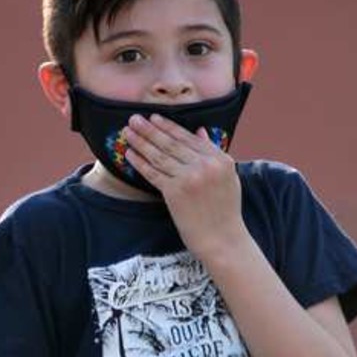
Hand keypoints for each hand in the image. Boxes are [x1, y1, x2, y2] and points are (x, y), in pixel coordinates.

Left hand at [122, 113, 251, 260]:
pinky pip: (153, 173)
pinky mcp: (175, 192)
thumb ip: (214, 152)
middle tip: (134, 118)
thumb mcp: (228, 177)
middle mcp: (205, 165)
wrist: (222, 239)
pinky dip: (140, 163)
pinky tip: (129, 154)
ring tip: (128, 132)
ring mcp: (189, 178)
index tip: (155, 117)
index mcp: (220, 159)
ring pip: (159, 156)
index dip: (169, 126)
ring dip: (141, 142)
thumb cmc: (225, 210)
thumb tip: (200, 130)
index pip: (188, 138)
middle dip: (150, 129)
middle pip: (171, 143)